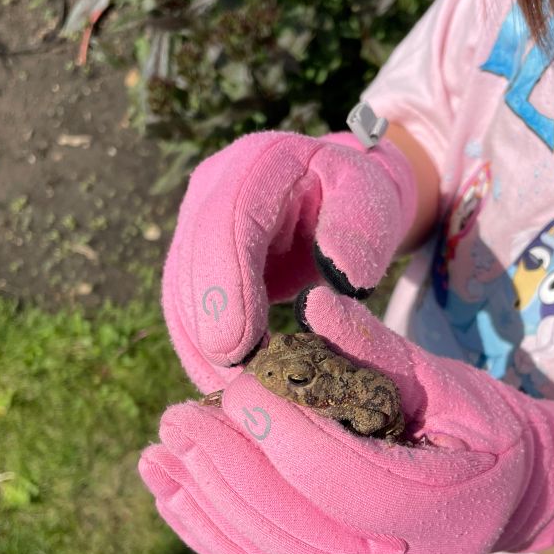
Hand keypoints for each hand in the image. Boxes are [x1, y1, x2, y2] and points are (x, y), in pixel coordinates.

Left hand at [139, 288, 553, 553]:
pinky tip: (175, 500)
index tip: (236, 385)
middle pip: (299, 531)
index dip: (282, 432)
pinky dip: (215, 543)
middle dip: (228, 470)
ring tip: (158, 458)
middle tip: (176, 418)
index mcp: (448, 508)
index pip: (345, 477)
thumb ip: (382, 351)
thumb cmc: (484, 429)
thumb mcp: (452, 382)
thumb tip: (313, 305)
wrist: (512, 495)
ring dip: (206, 511)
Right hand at [162, 130, 416, 392]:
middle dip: (208, 325)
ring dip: (199, 345)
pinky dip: (199, 347)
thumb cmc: (359, 197)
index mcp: (261, 162)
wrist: (337, 191)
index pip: (229, 221)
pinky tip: (219, 381)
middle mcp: (215, 186)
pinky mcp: (193, 255)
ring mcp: (196, 220)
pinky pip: (184, 306)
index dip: (226, 285)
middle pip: (192, 260)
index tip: (239, 346)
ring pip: (179, 289)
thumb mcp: (374, 199)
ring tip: (228, 391)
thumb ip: (361, 228)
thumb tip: (339, 272)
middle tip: (231, 380)